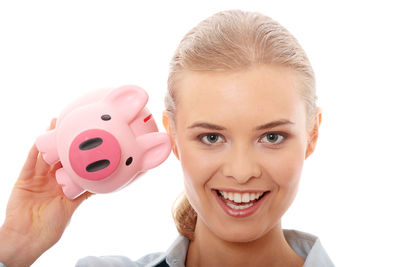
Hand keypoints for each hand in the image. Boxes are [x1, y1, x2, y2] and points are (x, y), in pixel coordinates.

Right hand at [0, 119, 91, 266]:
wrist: (29, 237)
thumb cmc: (52, 225)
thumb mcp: (72, 205)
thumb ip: (83, 192)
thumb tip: (102, 183)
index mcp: (62, 184)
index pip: (70, 163)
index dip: (76, 151)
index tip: (85, 137)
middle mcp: (50, 178)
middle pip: (57, 155)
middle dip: (63, 140)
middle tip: (71, 122)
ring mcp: (37, 177)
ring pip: (44, 155)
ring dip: (49, 140)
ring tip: (56, 123)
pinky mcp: (24, 179)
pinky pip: (30, 162)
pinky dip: (35, 151)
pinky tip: (40, 139)